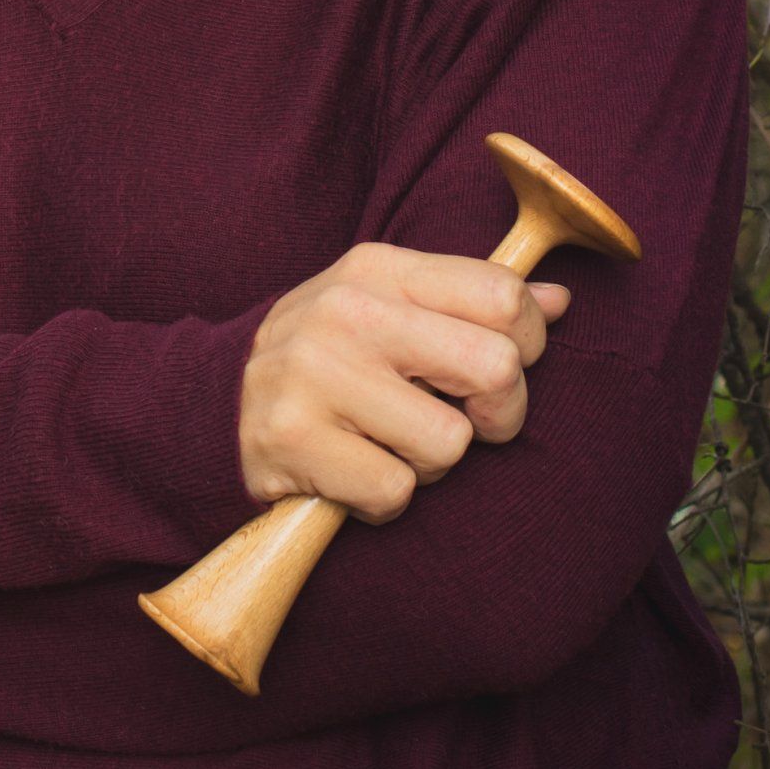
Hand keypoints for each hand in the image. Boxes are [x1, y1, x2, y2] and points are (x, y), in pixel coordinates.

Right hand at [236, 243, 569, 523]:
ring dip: (432, 464)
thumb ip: (468, 301)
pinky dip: (383, 499)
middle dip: (498, 414)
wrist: (209, 407)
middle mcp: (346, 312)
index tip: (496, 368)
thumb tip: (560, 302)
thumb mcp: (387, 307)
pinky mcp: (294, 441)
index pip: (505, 296)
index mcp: (377, 269)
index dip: (526, 345)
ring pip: (451, 444)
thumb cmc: (326, 358)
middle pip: (496, 368)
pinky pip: (395, 493)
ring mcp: (315, 375)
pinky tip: (351, 472)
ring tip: (389, 445)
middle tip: (464, 421)